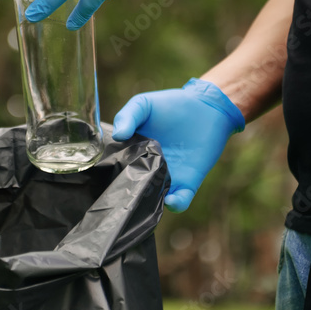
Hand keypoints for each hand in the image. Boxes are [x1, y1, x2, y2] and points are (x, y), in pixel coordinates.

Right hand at [112, 78, 243, 212]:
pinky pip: (180, 200)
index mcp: (133, 152)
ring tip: (145, 197)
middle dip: (127, 194)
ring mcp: (168, 177)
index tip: (104, 178)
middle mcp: (148, 168)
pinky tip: (171, 199)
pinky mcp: (188, 182)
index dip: (110, 175)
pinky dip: (175, 204)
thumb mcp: (143, 104)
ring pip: (154, 199)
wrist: (206, 107)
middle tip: (122, 193)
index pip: (117, 169)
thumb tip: (118, 136)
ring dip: (149, 201)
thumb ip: (127, 116)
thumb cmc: (171, 105)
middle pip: (133, 188)